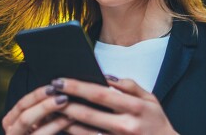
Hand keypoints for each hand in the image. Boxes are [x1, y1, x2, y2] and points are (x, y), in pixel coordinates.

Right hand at [3, 84, 74, 134]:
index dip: (38, 94)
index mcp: (11, 122)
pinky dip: (57, 125)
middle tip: (63, 96)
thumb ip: (44, 110)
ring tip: (69, 106)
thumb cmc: (43, 133)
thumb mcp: (39, 122)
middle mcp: (11, 133)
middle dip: (44, 104)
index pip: (22, 104)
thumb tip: (59, 89)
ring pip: (31, 125)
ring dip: (53, 115)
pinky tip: (70, 120)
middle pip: (24, 115)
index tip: (54, 86)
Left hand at [54, 76, 178, 134]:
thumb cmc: (156, 121)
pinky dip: (74, 133)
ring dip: (65, 120)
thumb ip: (129, 86)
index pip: (100, 94)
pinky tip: (63, 125)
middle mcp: (125, 126)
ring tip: (51, 108)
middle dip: (66, 102)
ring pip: (84, 132)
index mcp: (134, 108)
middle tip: (49, 93)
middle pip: (88, 114)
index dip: (77, 87)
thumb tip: (106, 77)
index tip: (61, 80)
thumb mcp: (150, 99)